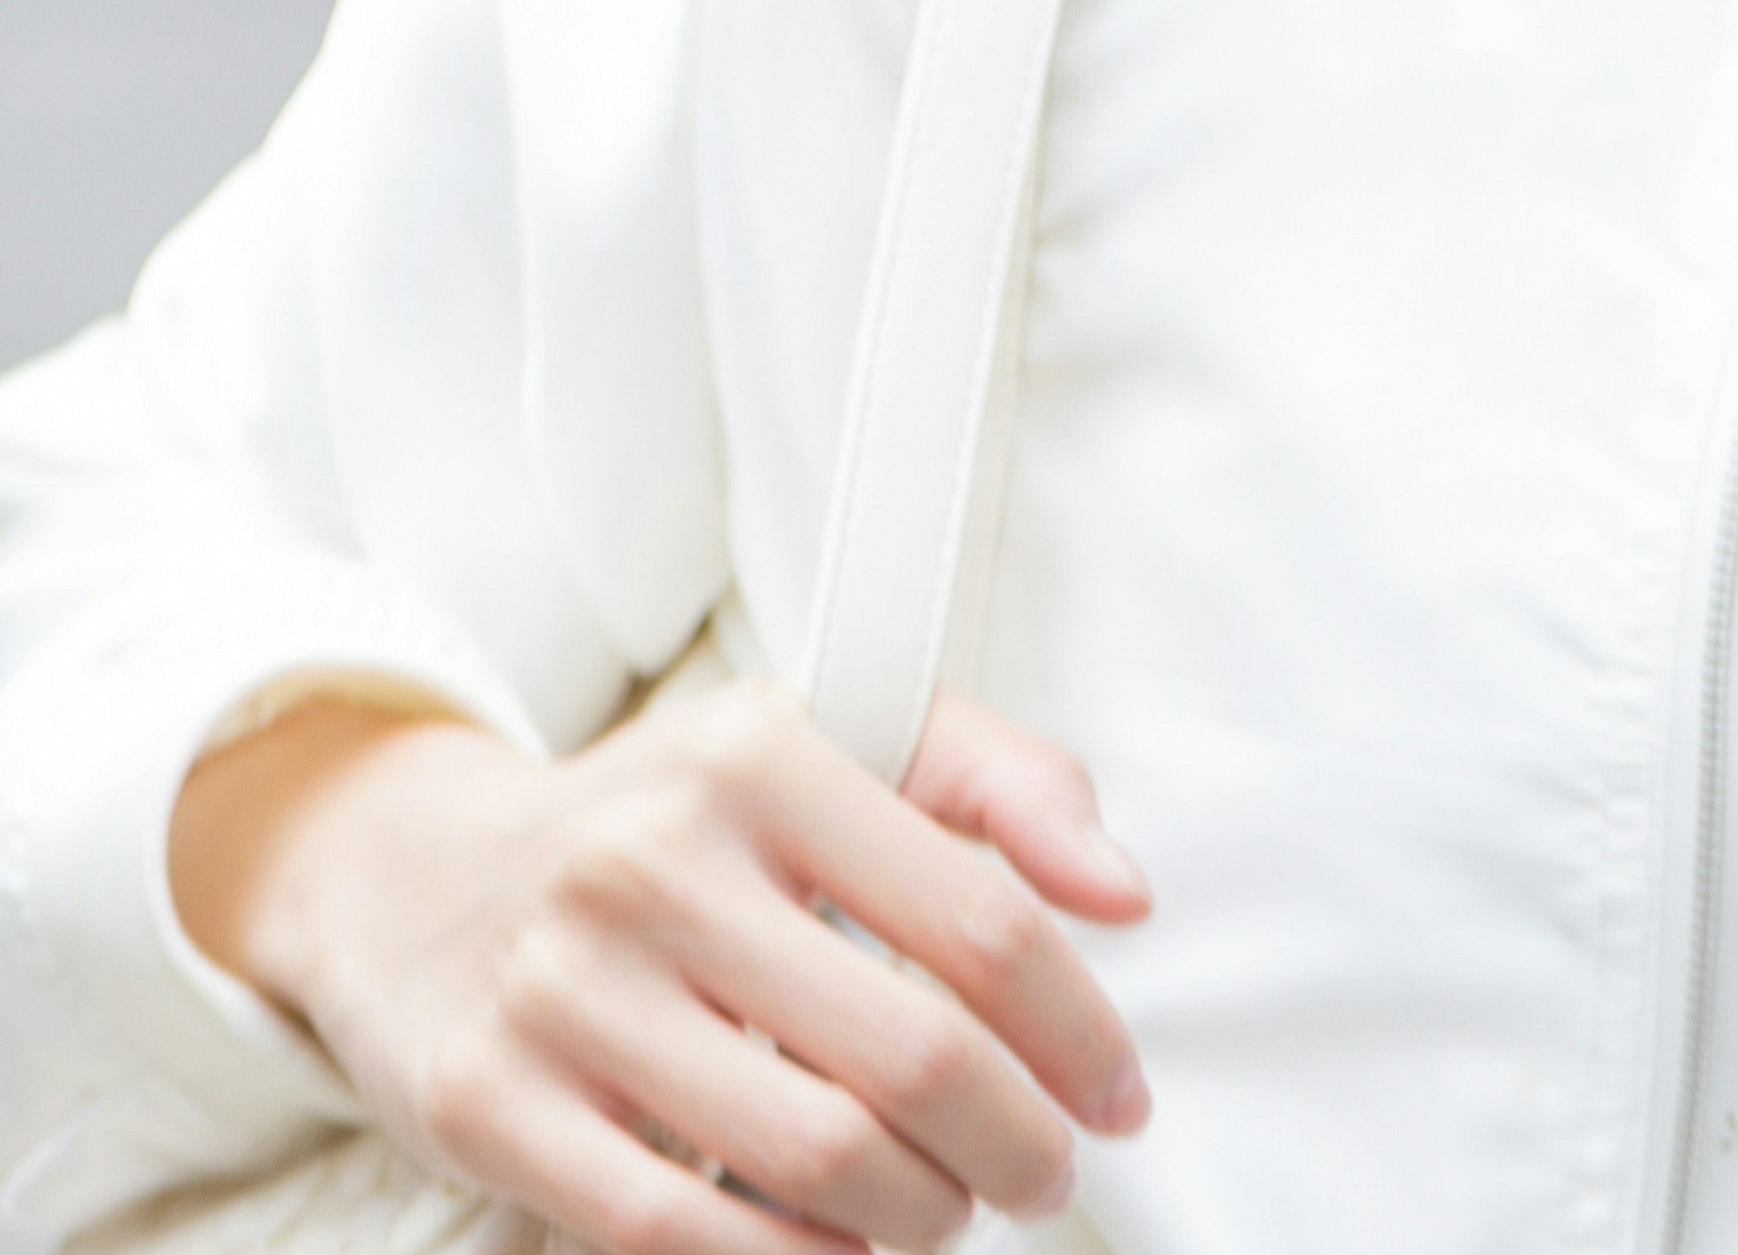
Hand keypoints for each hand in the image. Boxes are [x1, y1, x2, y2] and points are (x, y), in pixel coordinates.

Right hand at [173, 684, 1151, 1254]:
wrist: (409, 877)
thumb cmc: (676, 819)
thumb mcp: (837, 739)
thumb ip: (1006, 784)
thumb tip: (1122, 896)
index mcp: (759, 757)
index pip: (981, 920)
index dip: (1079, 1032)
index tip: (1116, 1095)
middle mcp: (651, 862)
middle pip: (914, 1054)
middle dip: (1017, 1143)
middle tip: (1042, 1171)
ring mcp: (561, 990)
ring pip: (819, 1157)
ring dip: (923, 1213)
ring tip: (946, 1205)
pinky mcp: (488, 1106)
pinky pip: (684, 1234)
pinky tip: (845, 1248)